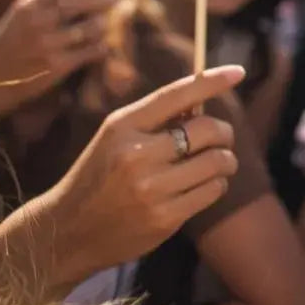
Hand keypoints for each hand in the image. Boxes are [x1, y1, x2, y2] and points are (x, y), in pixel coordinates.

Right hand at [0, 0, 118, 119]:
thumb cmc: (9, 43)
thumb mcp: (20, 12)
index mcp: (30, 3)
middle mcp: (39, 20)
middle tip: (109, 2)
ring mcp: (48, 44)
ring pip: (97, 24)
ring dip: (103, 25)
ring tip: (97, 27)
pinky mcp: (57, 66)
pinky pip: (95, 49)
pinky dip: (100, 47)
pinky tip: (95, 47)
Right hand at [34, 65, 245, 287]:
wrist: (66, 232)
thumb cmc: (101, 174)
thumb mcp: (116, 136)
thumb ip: (156, 117)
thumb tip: (206, 97)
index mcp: (124, 126)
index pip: (177, 94)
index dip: (212, 81)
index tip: (237, 72)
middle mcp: (136, 155)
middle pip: (209, 129)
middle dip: (224, 132)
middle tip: (220, 138)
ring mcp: (151, 189)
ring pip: (218, 161)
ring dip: (225, 160)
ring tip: (215, 162)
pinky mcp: (164, 218)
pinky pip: (213, 190)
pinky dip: (217, 184)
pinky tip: (203, 184)